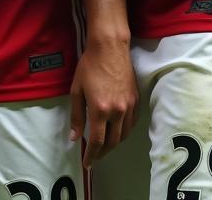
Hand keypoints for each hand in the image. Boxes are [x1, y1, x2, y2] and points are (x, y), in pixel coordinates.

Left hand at [69, 35, 137, 167]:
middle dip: (102, 153)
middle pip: (112, 142)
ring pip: (124, 135)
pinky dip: (124, 131)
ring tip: (104, 145)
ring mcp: (129, 107)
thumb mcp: (76, 90)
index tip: (87, 164)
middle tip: (94, 156)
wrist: (110, 48)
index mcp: (100, 110)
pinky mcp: (136, 101)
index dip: (92, 156)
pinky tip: (117, 131)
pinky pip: (132, 124)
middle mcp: (117, 112)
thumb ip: (76, 115)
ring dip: (114, 143)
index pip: (97, 142)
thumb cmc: (89, 66)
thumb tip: (75, 138)